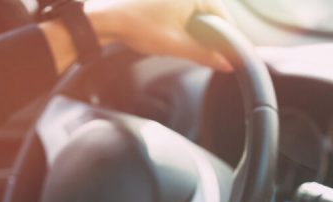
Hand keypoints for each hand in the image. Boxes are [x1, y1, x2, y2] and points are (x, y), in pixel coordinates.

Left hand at [85, 0, 232, 70]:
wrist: (104, 17)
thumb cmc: (137, 25)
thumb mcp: (176, 45)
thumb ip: (205, 55)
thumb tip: (228, 64)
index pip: (223, 18)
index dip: (227, 40)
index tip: (228, 57)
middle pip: (210, 17)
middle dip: (206, 37)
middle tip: (199, 54)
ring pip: (195, 17)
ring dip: (192, 33)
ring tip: (176, 43)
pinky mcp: (165, 0)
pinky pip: (182, 13)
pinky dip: (181, 26)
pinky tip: (167, 35)